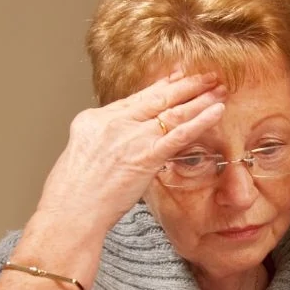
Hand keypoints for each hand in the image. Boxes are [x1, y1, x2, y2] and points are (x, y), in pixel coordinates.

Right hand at [35, 70, 226, 234]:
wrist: (69, 214)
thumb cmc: (73, 196)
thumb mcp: (83, 156)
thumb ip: (106, 142)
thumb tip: (125, 143)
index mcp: (94, 119)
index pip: (135, 98)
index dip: (161, 86)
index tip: (178, 77)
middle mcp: (113, 122)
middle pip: (157, 98)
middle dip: (186, 84)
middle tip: (207, 75)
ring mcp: (130, 137)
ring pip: (172, 112)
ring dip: (200, 98)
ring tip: (219, 88)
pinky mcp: (145, 156)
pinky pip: (179, 134)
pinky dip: (200, 121)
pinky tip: (216, 111)